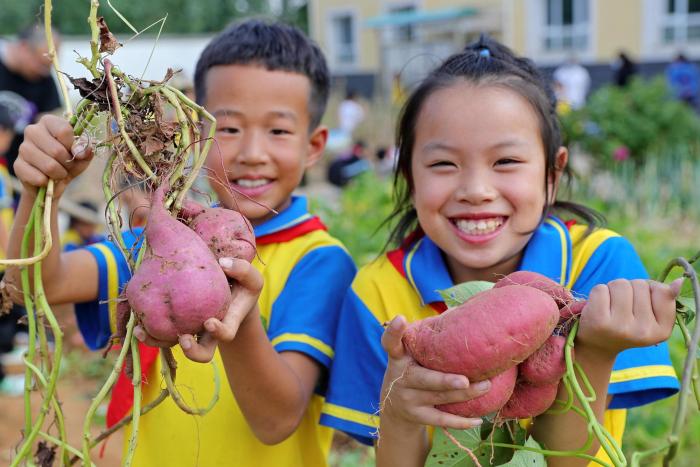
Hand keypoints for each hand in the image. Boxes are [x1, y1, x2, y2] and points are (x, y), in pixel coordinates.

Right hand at [14, 115, 93, 197]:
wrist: (52, 182)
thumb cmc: (68, 163)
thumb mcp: (82, 156)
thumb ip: (85, 150)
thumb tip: (84, 150)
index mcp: (49, 122)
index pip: (64, 130)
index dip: (74, 146)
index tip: (77, 153)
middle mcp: (32, 131)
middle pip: (57, 150)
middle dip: (67, 163)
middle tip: (67, 166)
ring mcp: (22, 147)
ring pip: (49, 166)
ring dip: (59, 174)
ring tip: (59, 173)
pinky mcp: (18, 165)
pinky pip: (38, 177)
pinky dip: (47, 182)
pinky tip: (46, 179)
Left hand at [134, 257, 262, 361]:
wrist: (230, 290)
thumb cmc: (243, 285)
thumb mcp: (251, 277)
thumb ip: (243, 269)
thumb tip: (222, 262)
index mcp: (228, 322)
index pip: (225, 334)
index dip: (218, 332)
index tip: (209, 321)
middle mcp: (208, 332)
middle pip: (202, 353)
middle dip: (192, 350)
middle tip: (183, 338)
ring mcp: (191, 329)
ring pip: (174, 345)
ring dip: (159, 343)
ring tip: (143, 332)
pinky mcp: (175, 323)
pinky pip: (161, 332)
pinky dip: (148, 331)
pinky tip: (136, 323)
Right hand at [379, 316, 487, 430]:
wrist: (393, 406)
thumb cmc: (412, 369)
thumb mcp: (411, 353)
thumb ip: (428, 338)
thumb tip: (458, 310)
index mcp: (398, 356)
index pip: (391, 342)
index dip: (394, 332)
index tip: (400, 319)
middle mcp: (400, 378)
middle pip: (425, 379)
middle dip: (445, 380)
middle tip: (465, 379)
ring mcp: (408, 399)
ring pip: (440, 398)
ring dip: (465, 394)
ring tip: (486, 387)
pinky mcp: (417, 416)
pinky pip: (441, 419)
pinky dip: (461, 422)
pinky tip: (479, 420)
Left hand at [576, 278, 682, 356]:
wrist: (599, 344)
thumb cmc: (628, 323)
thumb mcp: (651, 315)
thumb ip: (665, 298)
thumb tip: (678, 282)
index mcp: (662, 330)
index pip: (662, 290)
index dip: (649, 290)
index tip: (641, 305)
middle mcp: (643, 331)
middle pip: (640, 284)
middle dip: (630, 289)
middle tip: (623, 307)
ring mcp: (621, 327)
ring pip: (620, 284)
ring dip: (614, 289)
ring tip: (612, 306)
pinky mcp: (599, 321)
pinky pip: (601, 288)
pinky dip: (599, 293)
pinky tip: (599, 308)